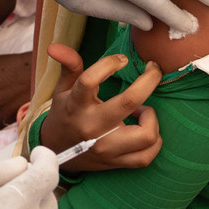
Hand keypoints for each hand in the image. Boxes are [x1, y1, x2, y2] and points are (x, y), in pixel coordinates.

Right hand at [39, 43, 161, 172]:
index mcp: (75, 105)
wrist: (56, 154)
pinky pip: (147, 156)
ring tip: (142, 109)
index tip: (122, 59)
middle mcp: (91, 127)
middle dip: (149, 80)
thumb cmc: (65, 114)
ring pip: (146, 135)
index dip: (109, 63)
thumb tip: (55, 46)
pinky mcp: (116, 163)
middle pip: (129, 102)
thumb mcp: (63, 89)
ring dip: (151, 117)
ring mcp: (106, 148)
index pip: (89, 80)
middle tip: (153, 70)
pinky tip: (143, 127)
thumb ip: (68, 65)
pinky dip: (154, 140)